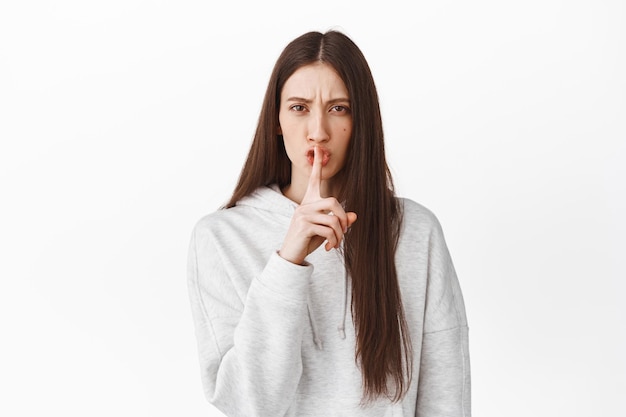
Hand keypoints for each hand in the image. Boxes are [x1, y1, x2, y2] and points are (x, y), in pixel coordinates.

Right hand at [278, 146, 357, 264]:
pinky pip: (328, 231)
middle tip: (344, 232)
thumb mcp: (325, 230)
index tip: (319, 149)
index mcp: (309, 202)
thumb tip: (354, 216)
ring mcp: (303, 215)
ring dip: (339, 235)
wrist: (291, 254)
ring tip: (335, 243)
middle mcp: (305, 205)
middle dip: (343, 218)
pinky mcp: (304, 226)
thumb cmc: (307, 240)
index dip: (317, 165)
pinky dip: (333, 241)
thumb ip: (338, 222)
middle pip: (334, 202)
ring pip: (333, 220)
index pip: (314, 179)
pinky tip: (328, 247)